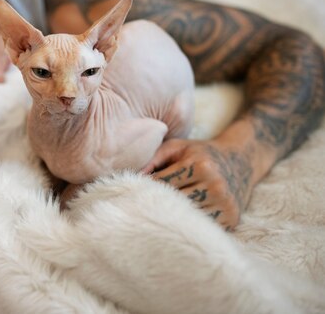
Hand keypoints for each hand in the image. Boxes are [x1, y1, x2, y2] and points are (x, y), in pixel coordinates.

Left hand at [141, 138, 255, 230]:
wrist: (241, 160)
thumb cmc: (201, 153)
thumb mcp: (178, 147)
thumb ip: (154, 158)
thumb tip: (132, 175)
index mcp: (200, 165)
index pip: (164, 184)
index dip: (146, 189)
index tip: (131, 193)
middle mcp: (215, 185)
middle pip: (174, 203)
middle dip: (155, 204)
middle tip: (136, 210)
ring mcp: (225, 203)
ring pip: (187, 218)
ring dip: (170, 218)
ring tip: (154, 218)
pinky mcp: (231, 218)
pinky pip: (202, 226)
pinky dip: (188, 225)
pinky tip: (176, 222)